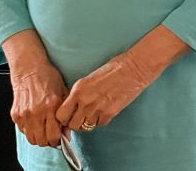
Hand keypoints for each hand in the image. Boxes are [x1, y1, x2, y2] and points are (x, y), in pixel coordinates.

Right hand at [9, 60, 68, 147]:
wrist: (30, 69)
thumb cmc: (48, 78)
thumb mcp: (63, 93)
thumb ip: (66, 114)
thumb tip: (67, 133)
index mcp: (51, 105)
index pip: (54, 135)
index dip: (58, 140)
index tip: (60, 137)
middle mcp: (37, 112)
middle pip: (42, 141)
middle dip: (49, 141)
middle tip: (52, 135)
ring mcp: (24, 114)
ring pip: (31, 139)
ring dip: (39, 138)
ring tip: (44, 130)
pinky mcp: (15, 115)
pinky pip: (23, 131)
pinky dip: (30, 131)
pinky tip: (36, 122)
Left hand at [55, 25, 188, 131]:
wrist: (135, 68)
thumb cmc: (114, 68)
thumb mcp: (90, 78)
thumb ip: (80, 92)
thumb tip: (74, 105)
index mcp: (78, 89)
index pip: (60, 114)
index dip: (64, 117)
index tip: (69, 115)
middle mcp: (85, 101)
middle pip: (72, 125)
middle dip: (75, 123)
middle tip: (81, 117)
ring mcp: (97, 109)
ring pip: (85, 128)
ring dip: (88, 123)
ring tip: (94, 114)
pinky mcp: (110, 113)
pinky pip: (99, 125)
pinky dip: (101, 121)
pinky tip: (105, 111)